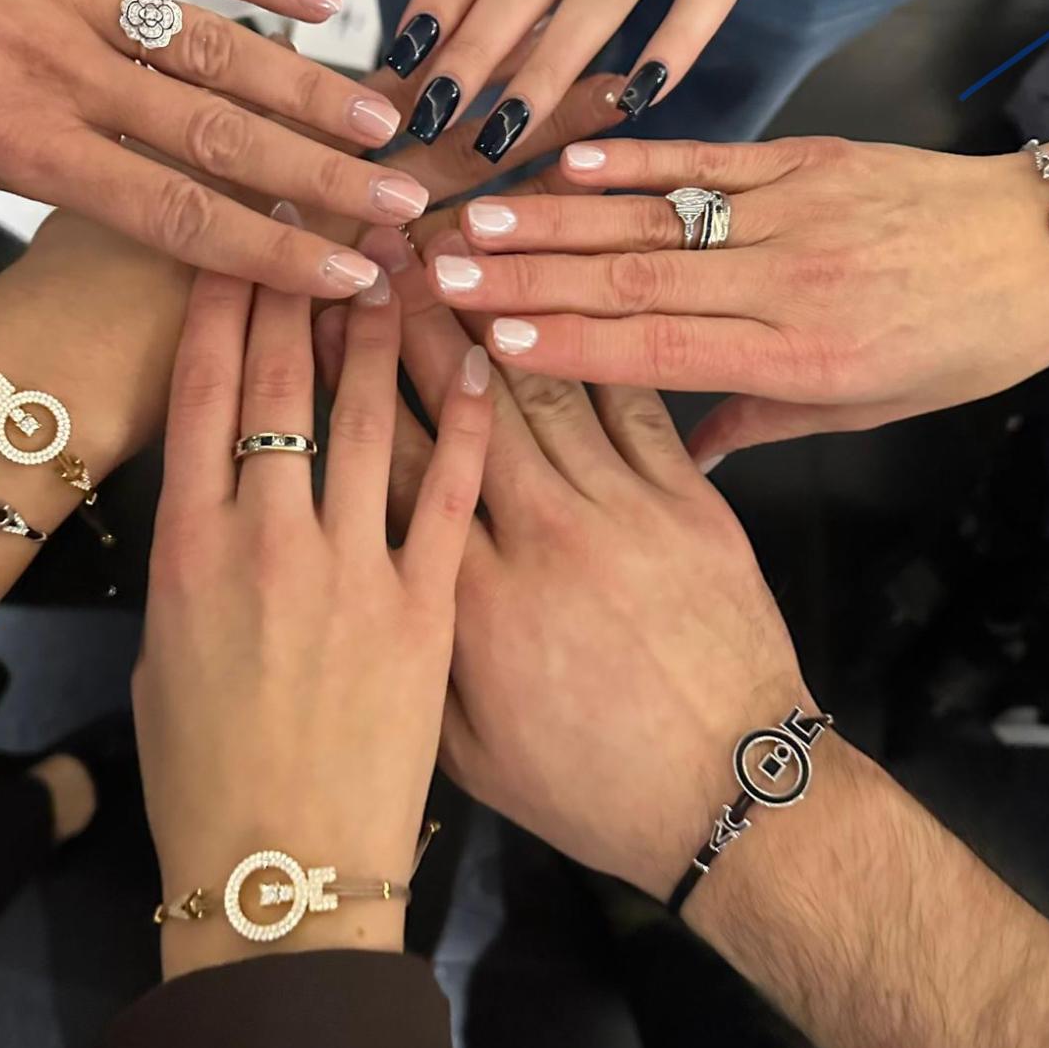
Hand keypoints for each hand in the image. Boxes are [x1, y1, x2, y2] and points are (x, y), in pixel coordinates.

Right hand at [133, 269, 490, 976]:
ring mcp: (356, 571)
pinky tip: (477, 363)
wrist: (286, 879)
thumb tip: (216, 497)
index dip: (219, 311)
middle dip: (297, 291)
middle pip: (284, 389)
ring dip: (383, 334)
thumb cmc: (208, 783)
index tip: (236, 244)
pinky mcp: (432, 609)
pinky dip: (468, 426)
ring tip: (397, 263)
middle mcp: (269, 544)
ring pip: (373, 422)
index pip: (202, 400)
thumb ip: (195, 568)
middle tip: (317, 218)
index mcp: (189, 554)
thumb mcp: (165, 664)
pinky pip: (453, 496)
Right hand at [319, 229, 809, 901]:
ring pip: (539, 389)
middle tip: (374, 250)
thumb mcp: (470, 750)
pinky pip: (631, 405)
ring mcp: (622, 511)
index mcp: (475, 602)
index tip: (316, 324)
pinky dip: (593, 347)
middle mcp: (542, 538)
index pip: (395, 466)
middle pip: (459, 406)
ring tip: (449, 253)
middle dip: (409, 319)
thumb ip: (416, 649)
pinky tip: (562, 297)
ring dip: (491, 315)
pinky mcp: (688, 503)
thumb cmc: (592, 788)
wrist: (733, 797)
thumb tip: (367, 568)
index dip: (347, 387)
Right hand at [427, 134, 1048, 465]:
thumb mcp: (868, 411)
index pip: (657, 349)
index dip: (567, 345)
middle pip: (632, 277)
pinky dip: (635, 160)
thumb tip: (679, 457)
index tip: (487, 340)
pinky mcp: (807, 158)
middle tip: (443, 270)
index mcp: (800, 355)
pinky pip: (708, 161)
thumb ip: (759, 424)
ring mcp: (793, 210)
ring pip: (654, 216)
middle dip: (529, 276)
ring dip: (558, 215)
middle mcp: (784, 281)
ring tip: (477, 215)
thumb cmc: (961, 344)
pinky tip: (569, 161)